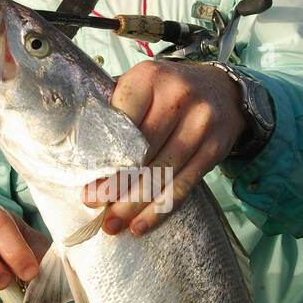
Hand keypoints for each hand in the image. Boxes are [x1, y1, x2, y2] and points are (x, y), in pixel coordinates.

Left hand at [83, 60, 246, 235]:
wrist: (222, 89)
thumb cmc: (167, 91)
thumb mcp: (141, 85)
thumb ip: (114, 109)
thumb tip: (80, 153)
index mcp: (149, 78)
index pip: (121, 124)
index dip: (102, 158)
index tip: (86, 182)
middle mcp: (178, 97)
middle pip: (141, 153)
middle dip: (115, 185)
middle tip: (94, 206)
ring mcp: (201, 124)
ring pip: (161, 174)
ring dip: (133, 205)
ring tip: (112, 224)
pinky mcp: (215, 148)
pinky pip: (184, 186)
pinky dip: (160, 210)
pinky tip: (141, 225)